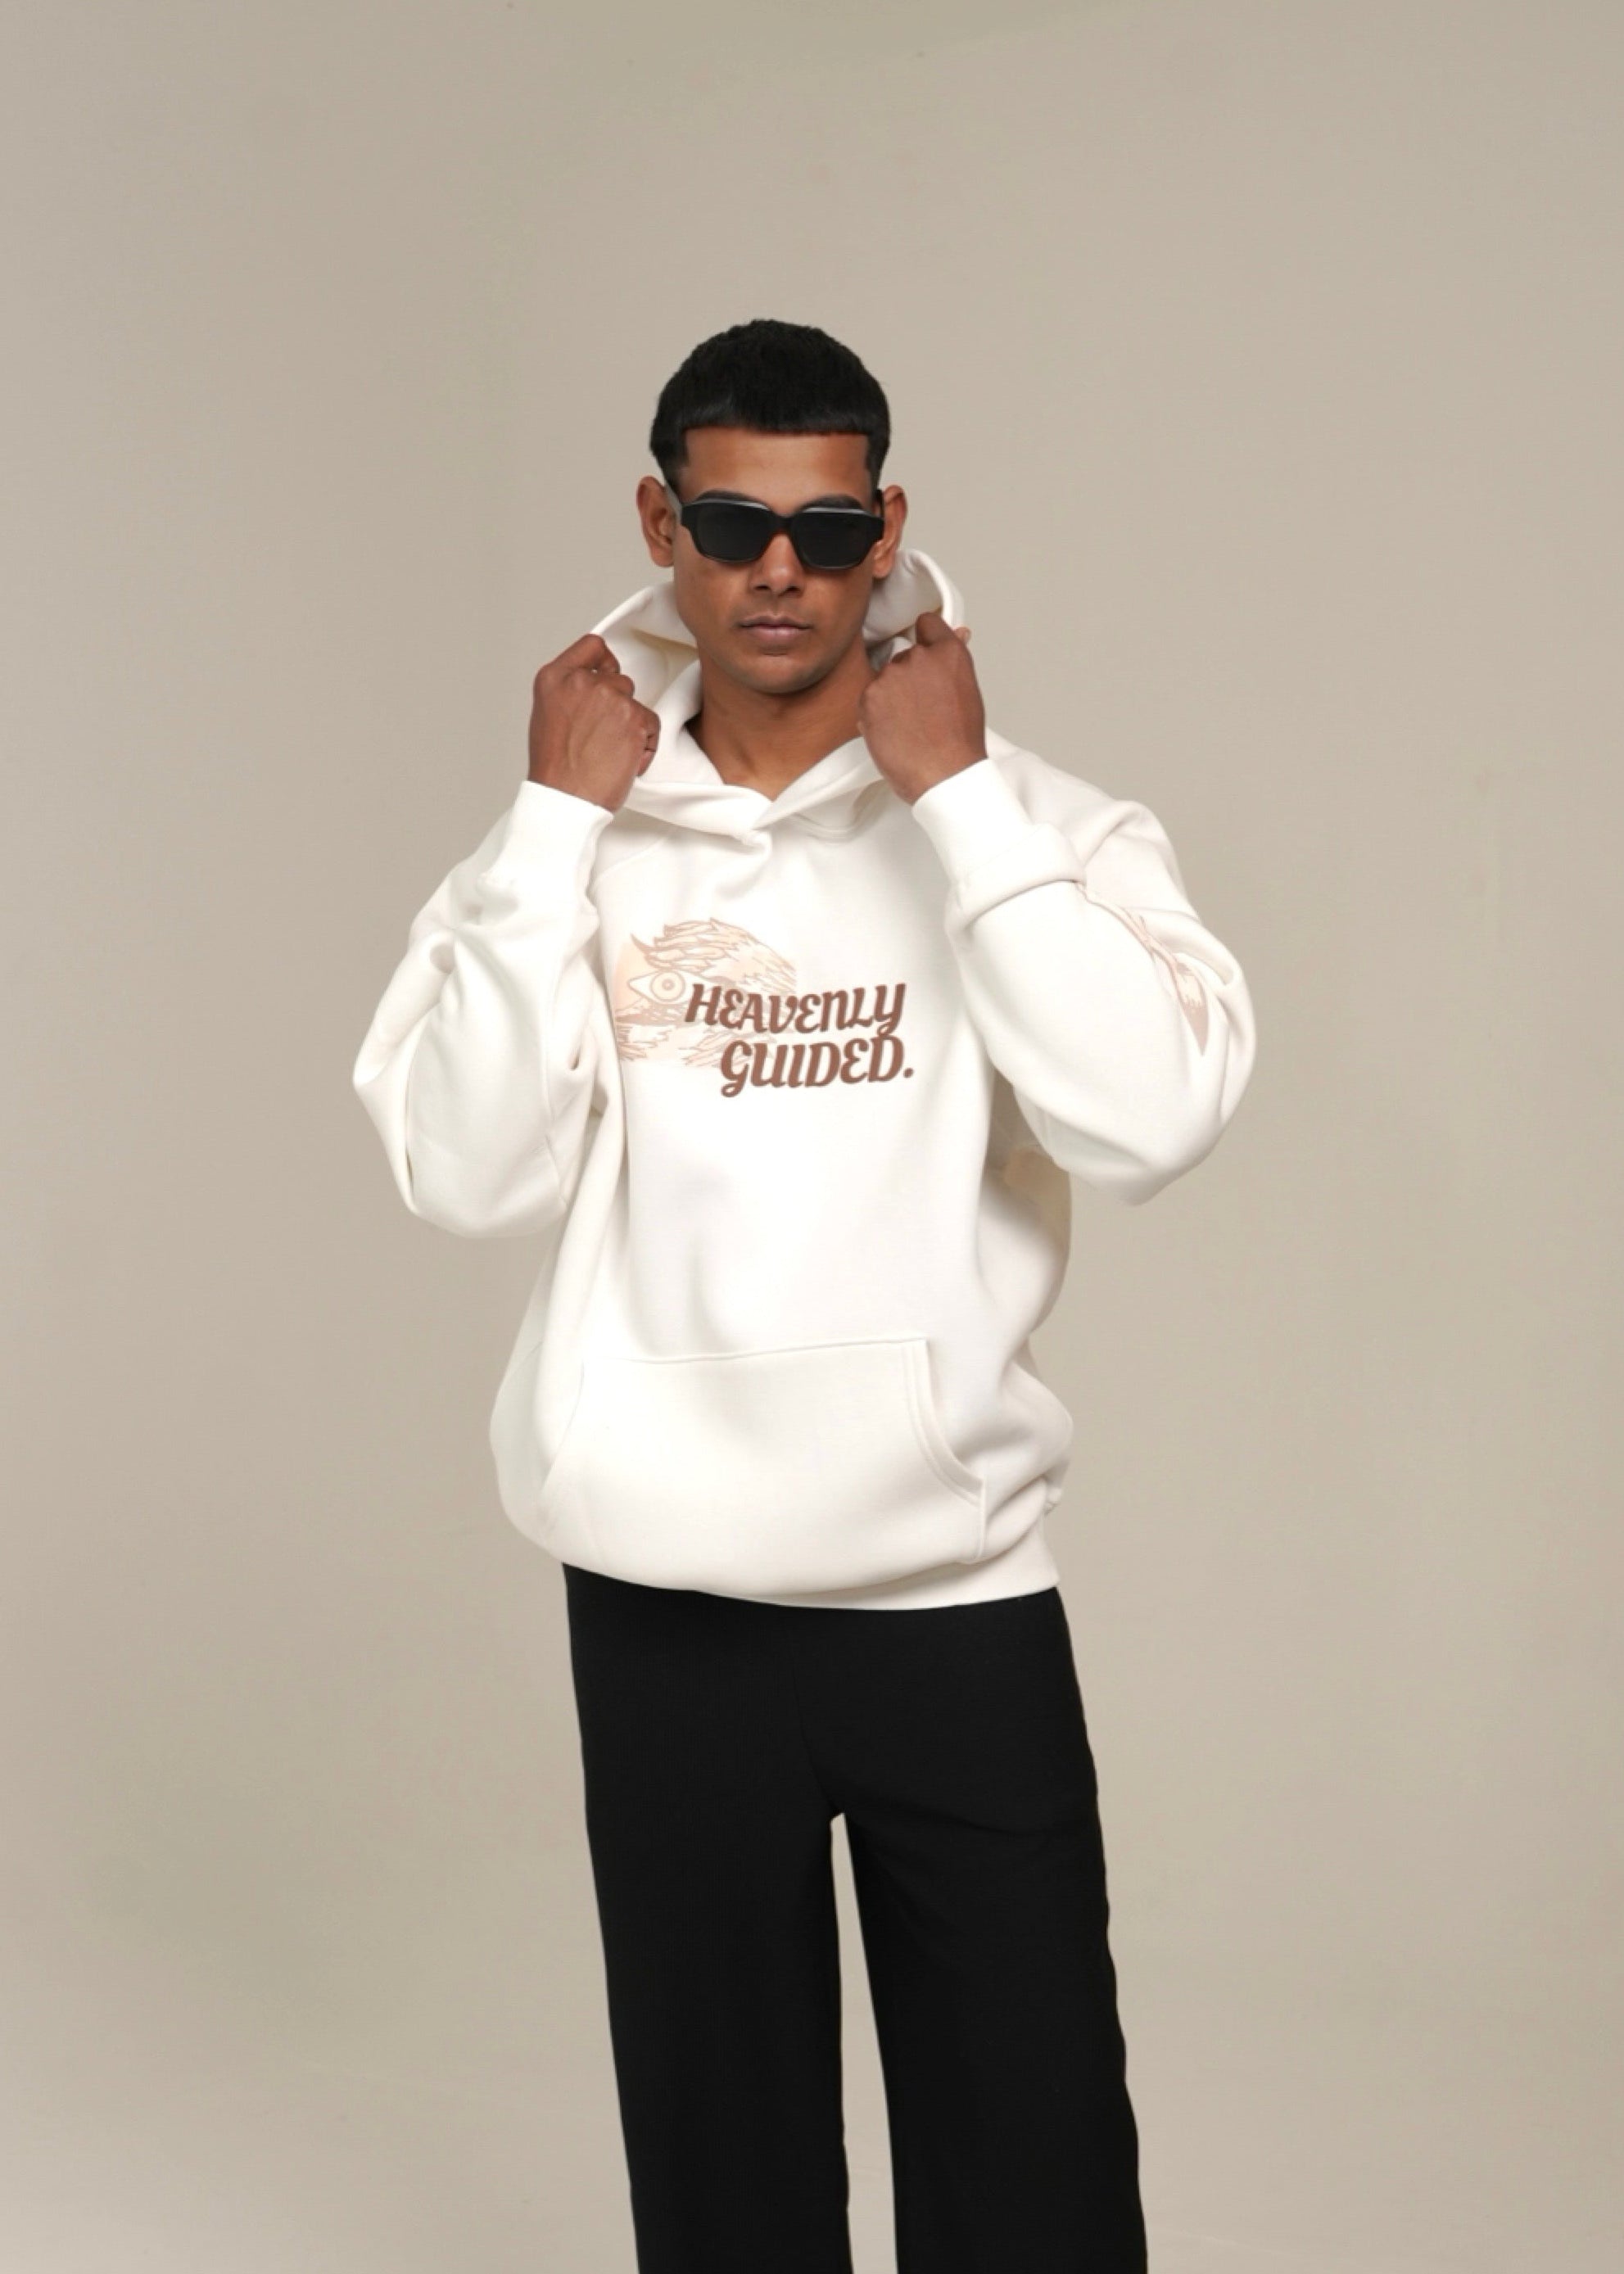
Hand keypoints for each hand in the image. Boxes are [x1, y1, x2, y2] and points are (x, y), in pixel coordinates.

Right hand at [527, 633, 659, 812]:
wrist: (564, 799)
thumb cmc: (555, 769)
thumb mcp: (547, 715)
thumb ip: (569, 693)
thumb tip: (592, 687)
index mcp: (554, 677)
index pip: (592, 646)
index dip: (604, 663)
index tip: (607, 676)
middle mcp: (582, 681)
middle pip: (618, 679)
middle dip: (617, 705)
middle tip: (602, 735)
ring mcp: (610, 697)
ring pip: (635, 702)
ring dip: (630, 725)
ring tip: (610, 752)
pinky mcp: (635, 718)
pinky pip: (652, 724)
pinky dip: (645, 745)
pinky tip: (623, 761)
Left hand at [856, 609, 986, 804]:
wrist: (943, 775)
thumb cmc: (959, 742)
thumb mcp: (967, 691)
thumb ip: (954, 659)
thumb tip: (958, 632)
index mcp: (948, 652)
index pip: (928, 623)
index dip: (927, 639)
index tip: (926, 654)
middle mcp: (917, 657)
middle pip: (906, 656)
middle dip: (910, 676)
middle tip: (923, 707)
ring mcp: (890, 676)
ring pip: (886, 679)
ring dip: (892, 695)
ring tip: (910, 724)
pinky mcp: (868, 698)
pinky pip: (870, 698)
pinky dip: (877, 713)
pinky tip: (895, 731)